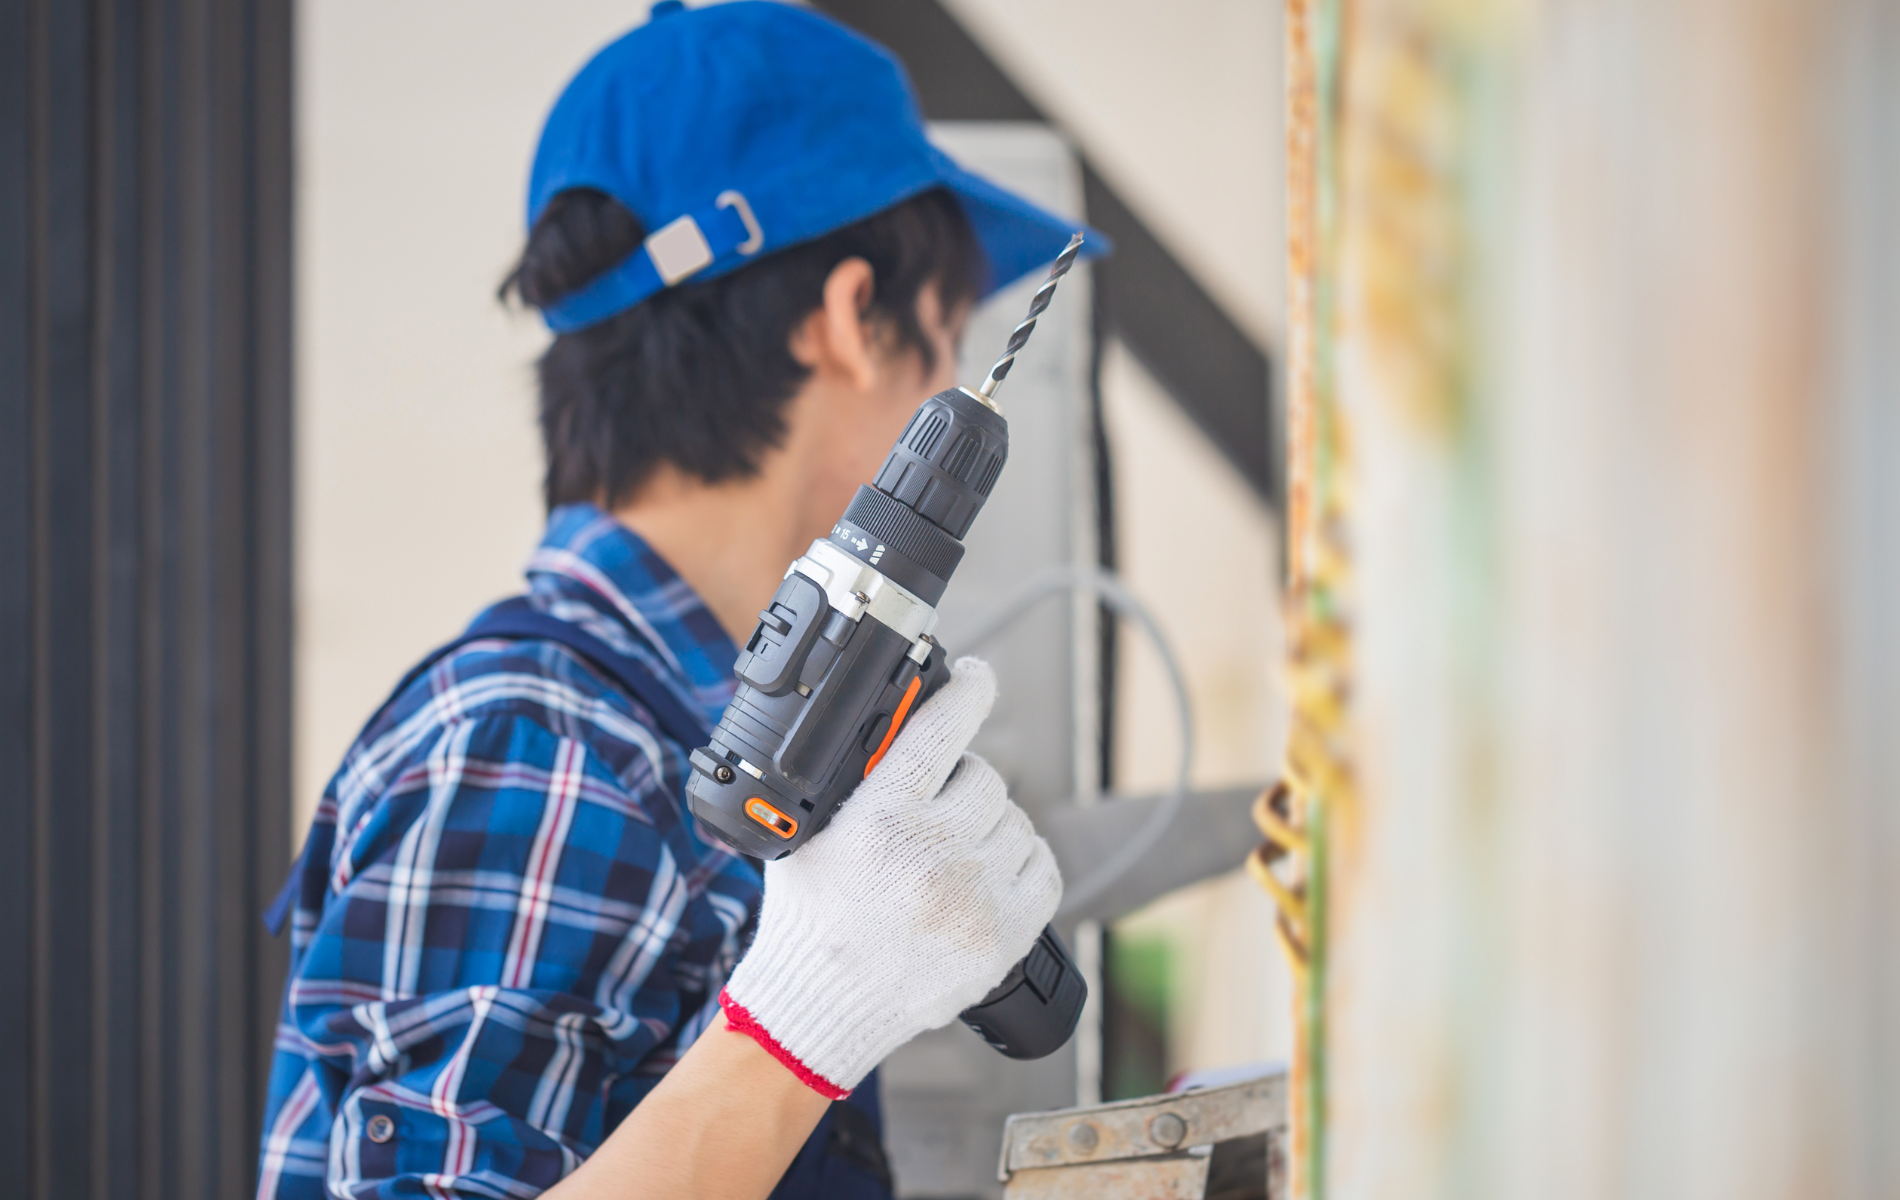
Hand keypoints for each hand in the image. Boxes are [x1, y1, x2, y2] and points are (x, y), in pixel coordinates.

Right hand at [719, 656, 1061, 1096]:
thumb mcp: (806, 833)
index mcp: (880, 817)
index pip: (944, 727)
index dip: (968, 688)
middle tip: (937, 808)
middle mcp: (933, 853)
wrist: (821, 1006)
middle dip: (963, 784)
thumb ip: (848, 780)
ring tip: (955, 851)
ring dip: (992, 825)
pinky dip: (1023, 862)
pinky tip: (992, 871)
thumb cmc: (810, 918)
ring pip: (1016, 821)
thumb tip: (888, 719)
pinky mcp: (1005, 936)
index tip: (977, 676)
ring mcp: (975, 896)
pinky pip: (1043, 867)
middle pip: (986, 778)